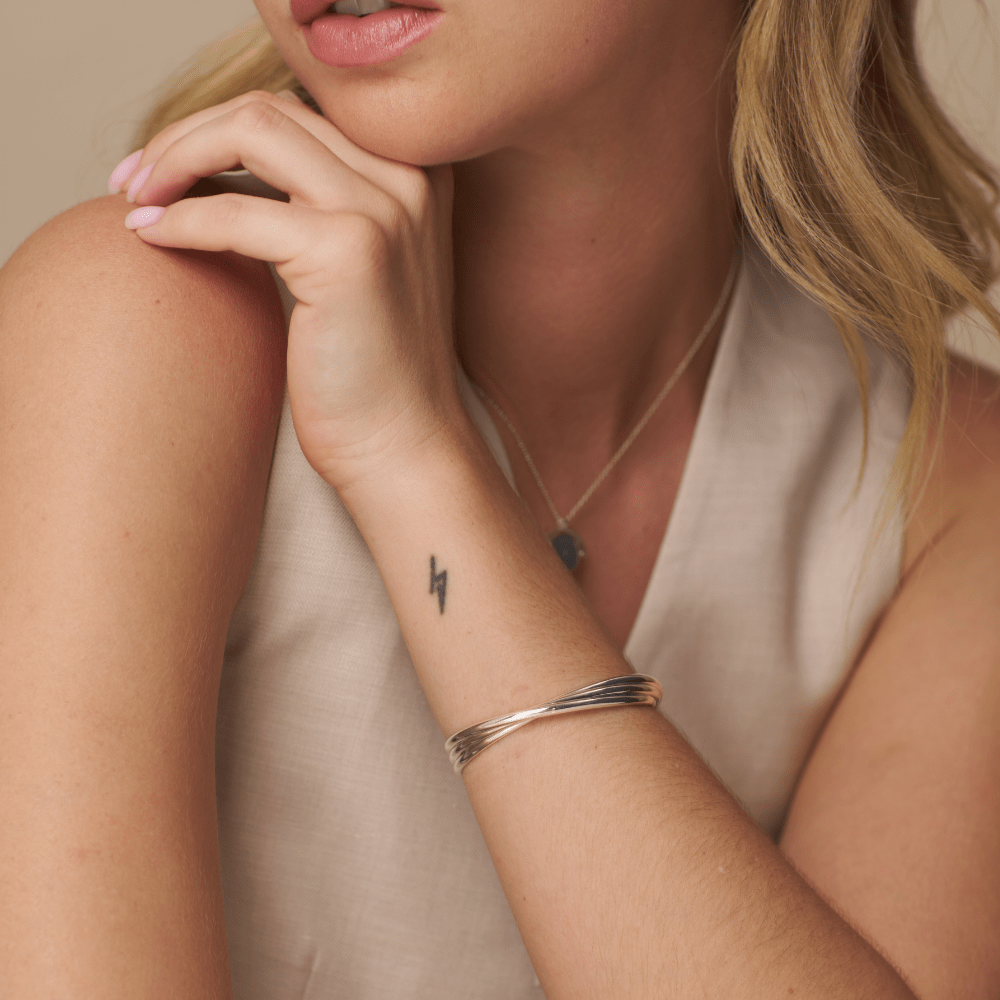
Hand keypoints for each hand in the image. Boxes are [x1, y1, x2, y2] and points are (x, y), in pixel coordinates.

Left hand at [112, 90, 457, 489]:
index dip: (216, 128)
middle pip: (268, 109)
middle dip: (184, 136)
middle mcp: (407, 179)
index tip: (163, 169)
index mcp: (413, 176)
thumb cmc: (369, 376)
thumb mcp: (352, 273)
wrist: (405, 448)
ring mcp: (383, 210)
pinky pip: (236, 212)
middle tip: (132, 181)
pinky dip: (180, 220)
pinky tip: (149, 240)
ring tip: (135, 201)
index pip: (295, 112)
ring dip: (175, 158)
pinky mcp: (349, 253)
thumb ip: (311, 213)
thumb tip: (213, 177)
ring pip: (252, 132)